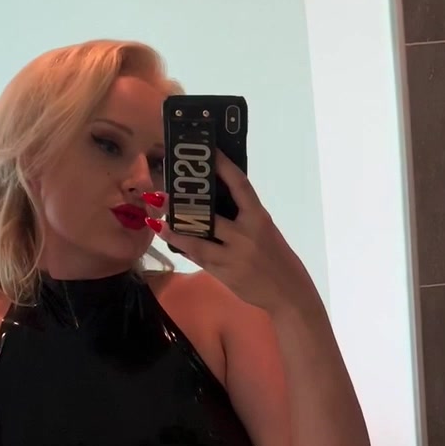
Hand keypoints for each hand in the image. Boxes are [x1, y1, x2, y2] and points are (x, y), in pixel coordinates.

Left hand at [144, 152, 315, 314]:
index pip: (240, 185)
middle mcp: (246, 234)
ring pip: (198, 240)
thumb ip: (245, 218)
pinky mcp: (224, 273)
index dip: (222, 166)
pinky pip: (199, 257)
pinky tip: (168, 239)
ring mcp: (233, 255)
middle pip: (210, 214)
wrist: (288, 294)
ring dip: (174, 230)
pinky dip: (183, 247)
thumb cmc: (278, 259)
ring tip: (156, 220)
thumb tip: (215, 202)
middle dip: (184, 204)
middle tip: (162, 191)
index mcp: (259, 218)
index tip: (207, 151)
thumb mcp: (266, 232)